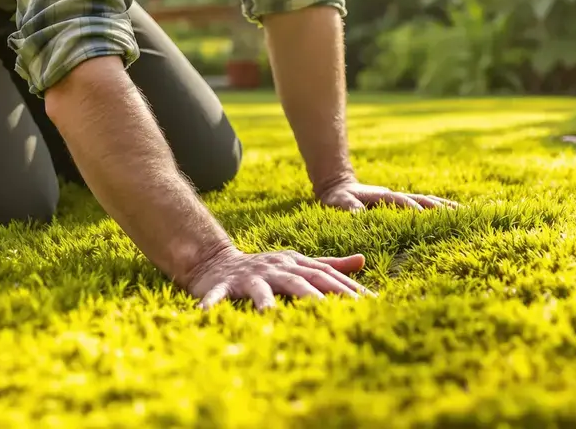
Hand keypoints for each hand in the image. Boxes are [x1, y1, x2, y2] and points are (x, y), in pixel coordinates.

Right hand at [186, 246, 373, 310]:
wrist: (218, 262)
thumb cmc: (265, 269)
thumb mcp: (297, 264)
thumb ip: (329, 264)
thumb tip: (362, 261)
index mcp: (294, 264)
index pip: (324, 275)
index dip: (347, 287)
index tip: (370, 303)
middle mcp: (274, 268)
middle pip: (298, 281)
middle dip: (319, 296)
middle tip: (338, 311)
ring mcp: (249, 276)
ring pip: (260, 289)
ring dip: (265, 301)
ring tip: (270, 315)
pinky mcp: (223, 285)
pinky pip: (217, 295)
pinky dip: (211, 303)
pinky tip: (205, 314)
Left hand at [317, 179, 460, 211]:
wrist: (339, 187)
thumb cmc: (337, 199)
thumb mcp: (338, 203)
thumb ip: (349, 208)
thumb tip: (360, 216)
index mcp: (383, 197)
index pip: (402, 203)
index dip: (413, 209)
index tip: (427, 217)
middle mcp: (397, 196)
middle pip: (423, 200)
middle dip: (440, 207)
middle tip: (461, 215)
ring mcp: (402, 200)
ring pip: (428, 202)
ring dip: (446, 207)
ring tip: (467, 213)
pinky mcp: (404, 206)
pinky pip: (425, 207)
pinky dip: (441, 209)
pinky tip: (455, 215)